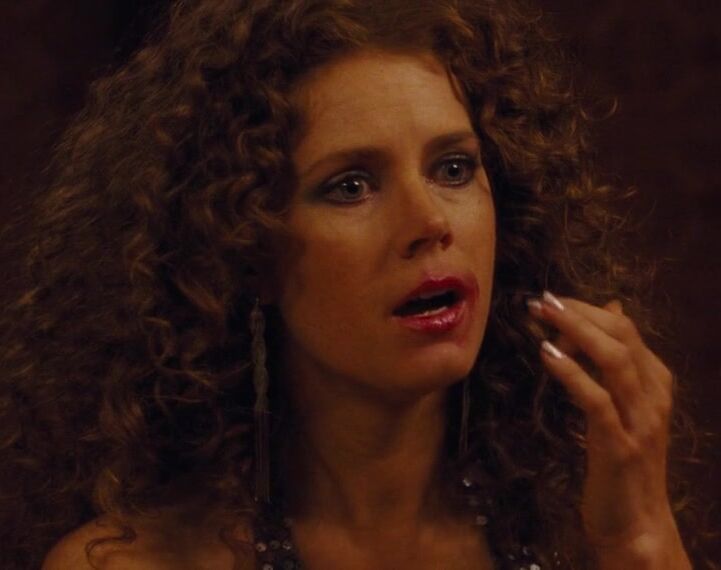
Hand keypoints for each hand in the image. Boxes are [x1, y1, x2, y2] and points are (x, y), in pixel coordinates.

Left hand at [527, 292, 690, 568]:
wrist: (636, 524)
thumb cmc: (623, 460)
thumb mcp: (624, 404)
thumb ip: (619, 359)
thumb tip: (613, 308)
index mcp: (656, 383)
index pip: (626, 330)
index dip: (587, 310)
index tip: (552, 300)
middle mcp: (654, 397)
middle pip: (622, 337)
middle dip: (579, 313)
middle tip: (541, 300)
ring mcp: (640, 421)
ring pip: (615, 361)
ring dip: (576, 332)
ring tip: (542, 316)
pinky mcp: (619, 446)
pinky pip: (597, 400)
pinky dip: (573, 373)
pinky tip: (548, 356)